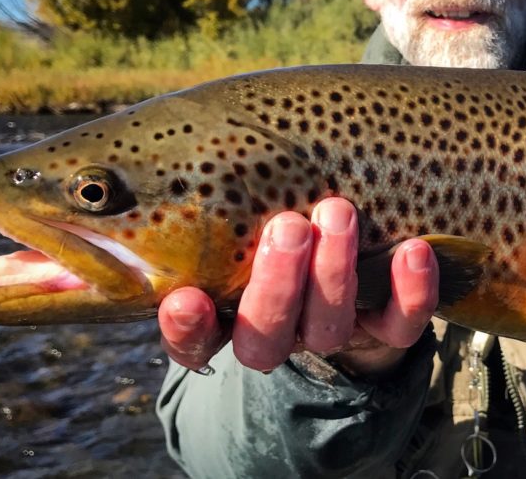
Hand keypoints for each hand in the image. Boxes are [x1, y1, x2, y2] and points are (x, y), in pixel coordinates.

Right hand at [158, 197, 439, 375]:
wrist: (364, 239)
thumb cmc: (281, 203)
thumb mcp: (236, 198)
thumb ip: (193, 194)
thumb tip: (112, 186)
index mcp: (229, 306)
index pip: (194, 338)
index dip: (187, 328)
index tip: (186, 298)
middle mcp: (279, 329)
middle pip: (265, 336)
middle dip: (277, 283)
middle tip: (288, 226)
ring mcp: (335, 330)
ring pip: (328, 328)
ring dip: (333, 273)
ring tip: (338, 211)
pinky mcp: (390, 326)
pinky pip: (402, 324)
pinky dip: (411, 291)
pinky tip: (414, 249)